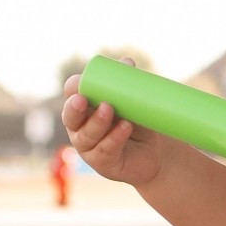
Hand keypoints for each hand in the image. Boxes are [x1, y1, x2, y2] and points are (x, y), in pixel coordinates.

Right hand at [60, 63, 165, 187]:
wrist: (155, 154)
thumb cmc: (138, 123)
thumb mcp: (134, 102)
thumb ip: (129, 83)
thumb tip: (127, 62)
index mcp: (84, 106)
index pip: (71, 93)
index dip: (74, 88)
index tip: (82, 82)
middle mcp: (79, 127)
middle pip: (70, 116)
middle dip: (74, 108)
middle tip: (83, 99)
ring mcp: (88, 147)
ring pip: (85, 135)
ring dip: (97, 122)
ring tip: (110, 109)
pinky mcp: (101, 163)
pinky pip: (105, 150)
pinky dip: (115, 138)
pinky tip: (125, 127)